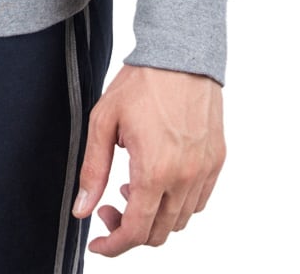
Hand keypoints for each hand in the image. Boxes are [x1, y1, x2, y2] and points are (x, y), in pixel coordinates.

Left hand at [71, 63, 224, 255]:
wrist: (181, 54)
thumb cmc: (141, 83)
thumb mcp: (103, 121)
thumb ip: (93, 170)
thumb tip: (82, 208)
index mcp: (155, 171)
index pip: (136, 231)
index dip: (113, 245)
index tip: (98, 242)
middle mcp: (185, 178)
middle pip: (158, 233)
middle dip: (129, 230)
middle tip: (109, 206)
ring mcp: (205, 171)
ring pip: (179, 221)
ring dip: (153, 217)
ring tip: (131, 187)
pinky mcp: (217, 161)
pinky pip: (198, 202)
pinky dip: (176, 204)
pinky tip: (158, 179)